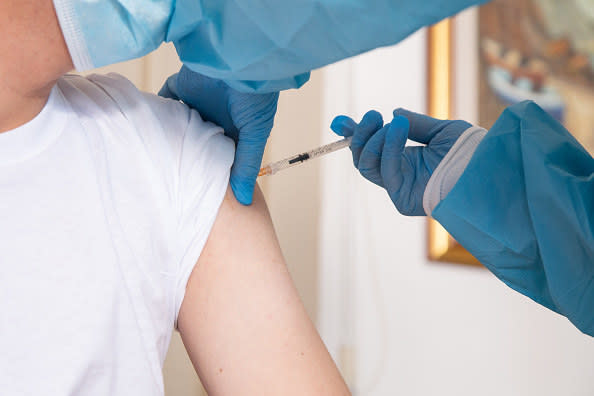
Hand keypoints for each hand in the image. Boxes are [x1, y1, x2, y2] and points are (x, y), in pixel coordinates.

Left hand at [159, 66, 278, 204]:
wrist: (240, 60)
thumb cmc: (256, 97)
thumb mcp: (256, 135)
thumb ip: (246, 165)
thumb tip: (243, 200)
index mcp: (235, 131)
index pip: (220, 155)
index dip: (211, 169)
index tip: (199, 189)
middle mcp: (215, 118)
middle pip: (197, 141)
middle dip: (188, 155)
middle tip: (173, 177)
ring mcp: (198, 103)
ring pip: (180, 123)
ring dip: (171, 134)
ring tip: (157, 157)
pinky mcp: (183, 86)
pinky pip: (166, 98)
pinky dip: (158, 108)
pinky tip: (149, 126)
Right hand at [330, 109, 470, 215]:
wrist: (487, 169)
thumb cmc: (471, 152)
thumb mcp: (441, 130)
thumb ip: (416, 124)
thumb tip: (394, 114)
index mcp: (405, 160)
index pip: (371, 148)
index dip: (354, 135)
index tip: (339, 121)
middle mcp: (398, 175)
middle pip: (362, 158)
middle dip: (359, 135)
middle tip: (371, 115)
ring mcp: (398, 188)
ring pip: (366, 165)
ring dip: (372, 140)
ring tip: (389, 122)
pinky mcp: (402, 199)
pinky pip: (384, 170)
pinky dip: (387, 147)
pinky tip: (397, 128)